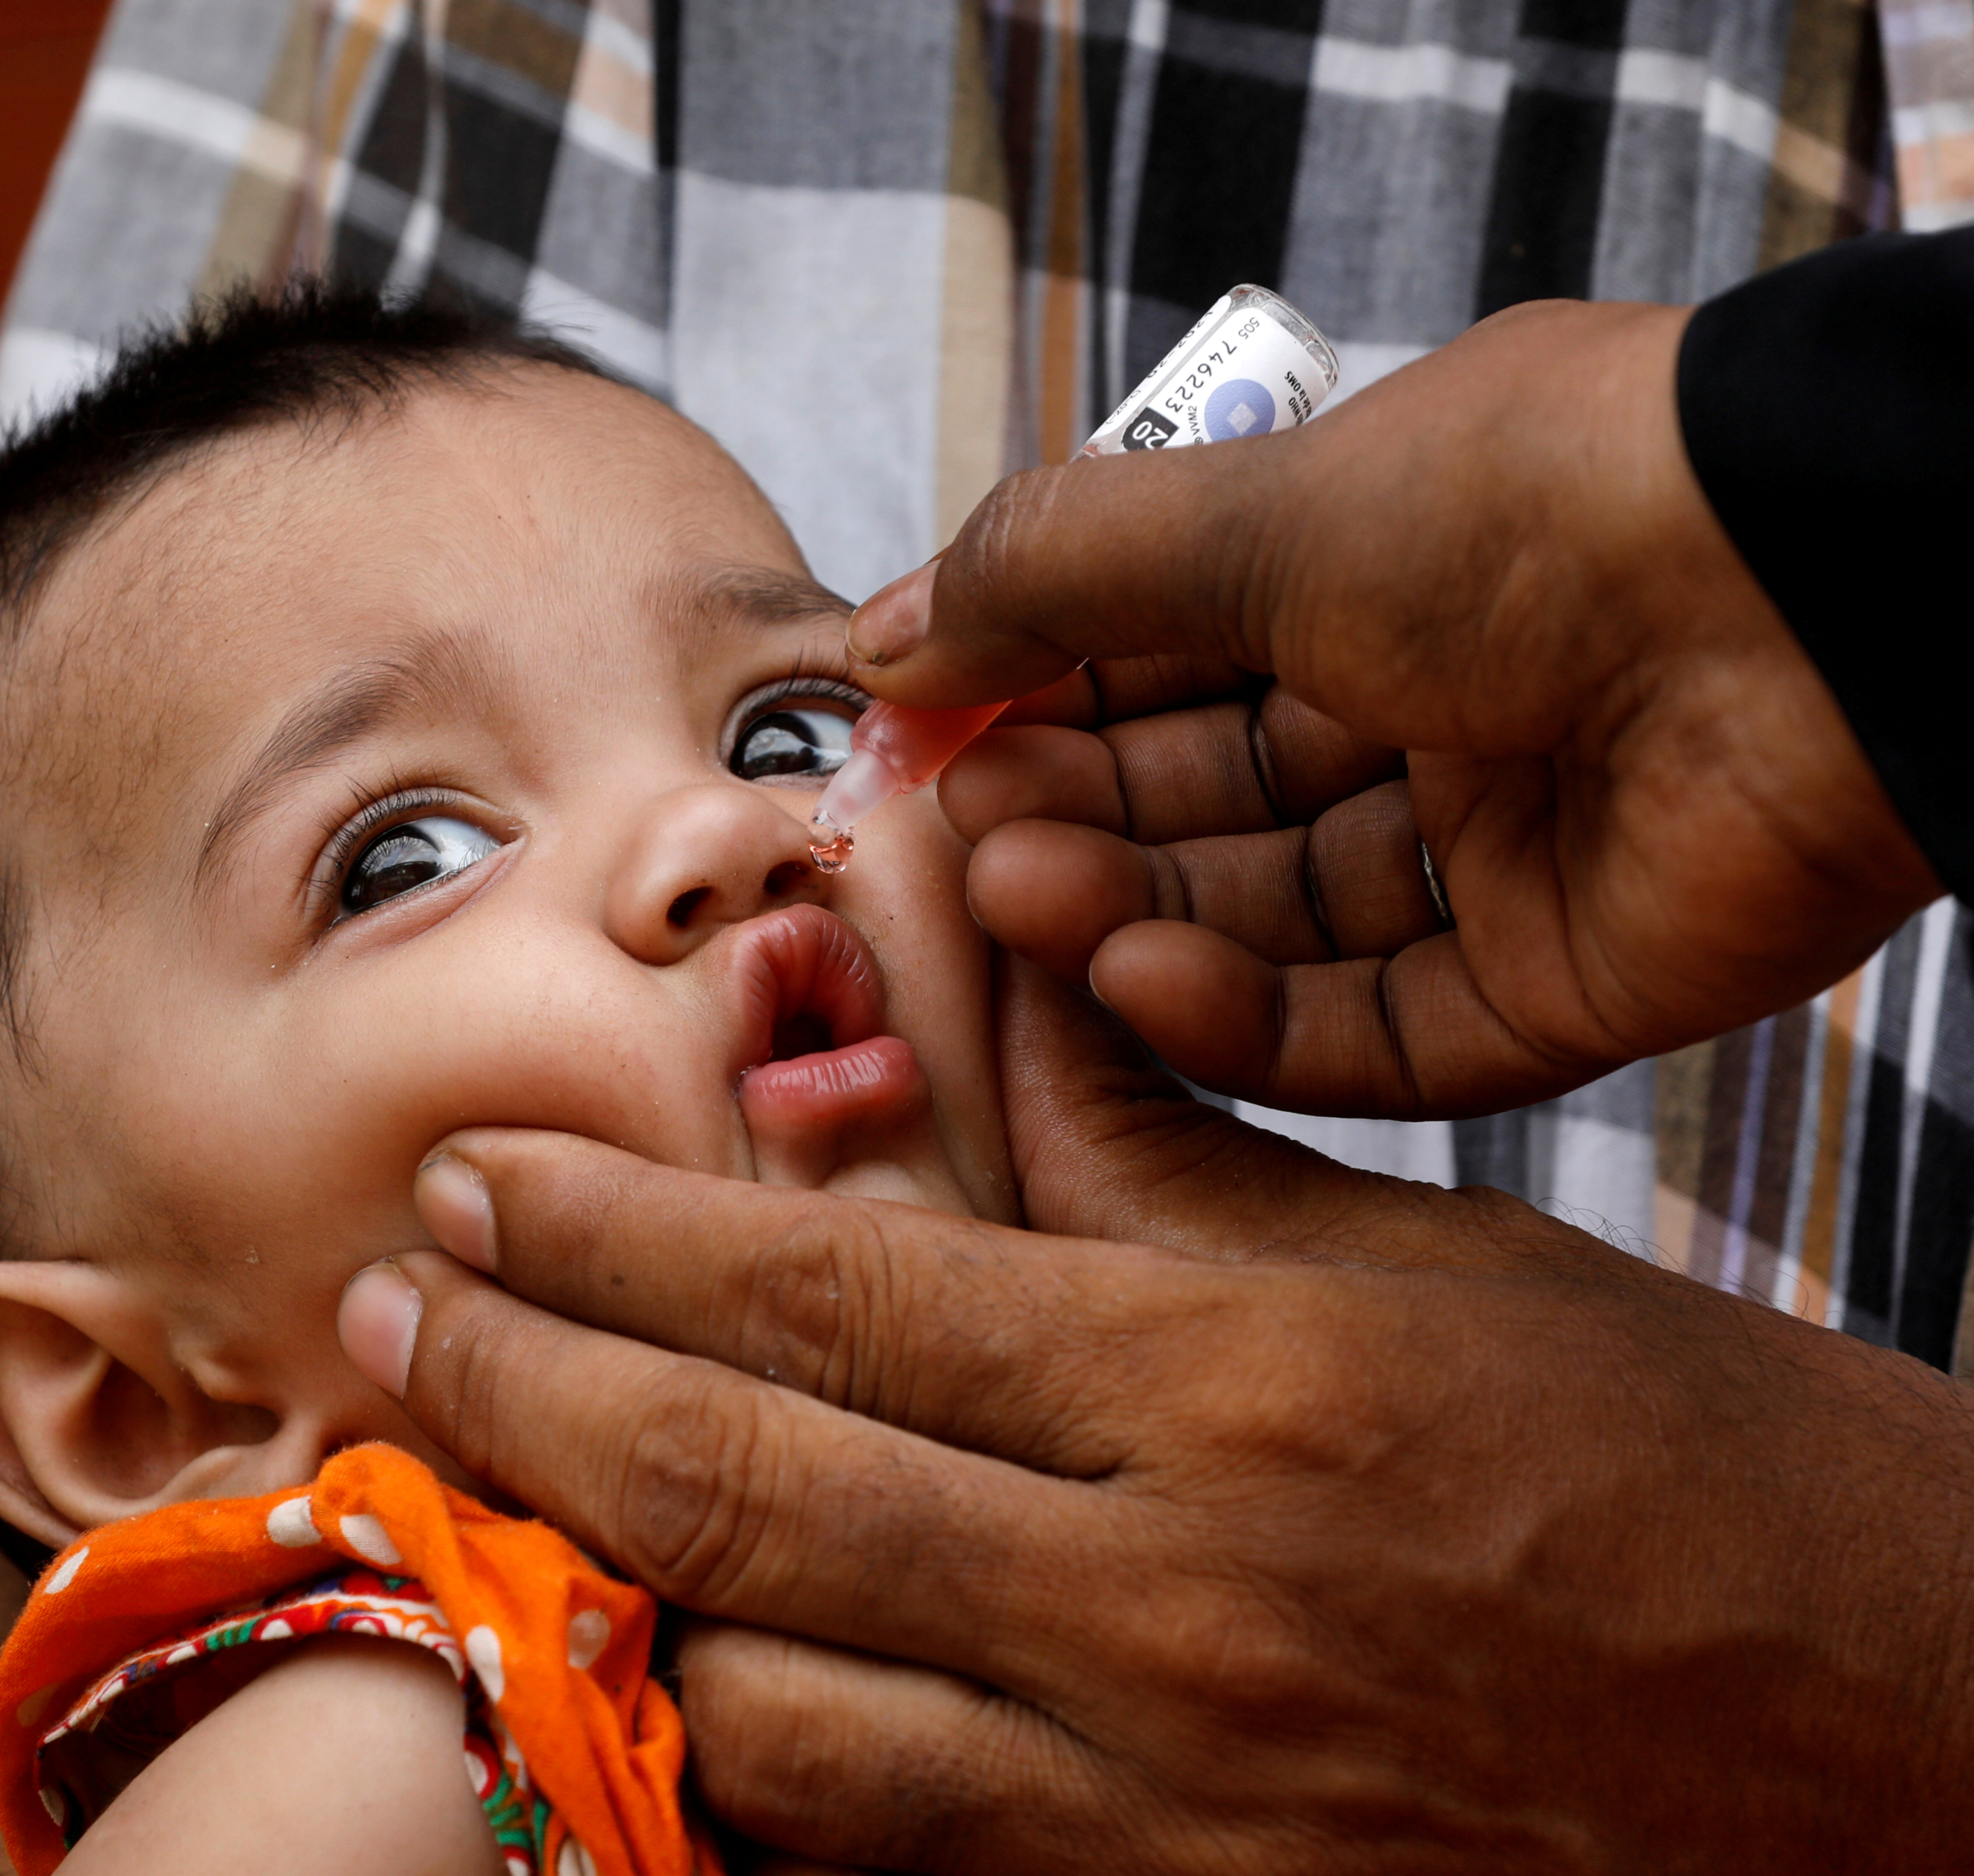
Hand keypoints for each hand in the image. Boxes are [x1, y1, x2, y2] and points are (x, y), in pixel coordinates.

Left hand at [337, 964, 1973, 1872]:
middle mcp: (1172, 1603)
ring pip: (772, 1714)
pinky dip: (760, 1777)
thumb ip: (1170, 1164)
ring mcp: (1169, 1801)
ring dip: (608, 1605)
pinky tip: (680, 1692)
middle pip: (748, 1490)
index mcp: (1238, 1387)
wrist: (1913, 1754)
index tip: (479, 1182)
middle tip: (390, 1314)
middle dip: (527, 1389)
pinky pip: (893, 1863)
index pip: (833, 1294)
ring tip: (492, 1497)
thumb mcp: (1440, 1274)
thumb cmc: (1708, 1487)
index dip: (616, 1232)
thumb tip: (992, 1015)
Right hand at [852, 300, 1942, 1115]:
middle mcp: (1441, 710)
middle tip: (956, 838)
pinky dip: (1249, 1020)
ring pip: (1275, 923)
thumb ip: (1053, 572)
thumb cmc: (1537, 504)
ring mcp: (1505, 855)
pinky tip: (1141, 979)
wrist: (1815, 598)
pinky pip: (1378, 1029)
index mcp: (1383, 567)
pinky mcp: (1563, 983)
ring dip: (1132, 917)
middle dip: (1072, 818)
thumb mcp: (1252, 505)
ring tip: (1021, 899)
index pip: (1166, 660)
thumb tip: (886, 634)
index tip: (916, 743)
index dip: (1035, 702)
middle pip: (1208, 802)